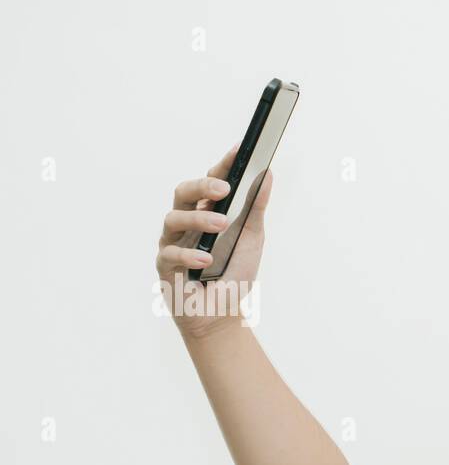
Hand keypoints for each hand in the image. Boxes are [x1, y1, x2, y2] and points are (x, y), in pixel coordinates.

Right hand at [156, 143, 274, 336]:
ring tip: (221, 225)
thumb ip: (255, 209)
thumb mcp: (252, 239)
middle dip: (202, 186)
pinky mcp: (165, 267)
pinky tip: (205, 260)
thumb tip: (266, 175)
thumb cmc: (234, 274)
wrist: (223, 314)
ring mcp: (173, 243)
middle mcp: (186, 223)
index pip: (210, 184)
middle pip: (183, 193)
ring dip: (198, 219)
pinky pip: (170, 254)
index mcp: (206, 212)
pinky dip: (189, 255)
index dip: (222, 166)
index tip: (239, 150)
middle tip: (223, 188)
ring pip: (173, 218)